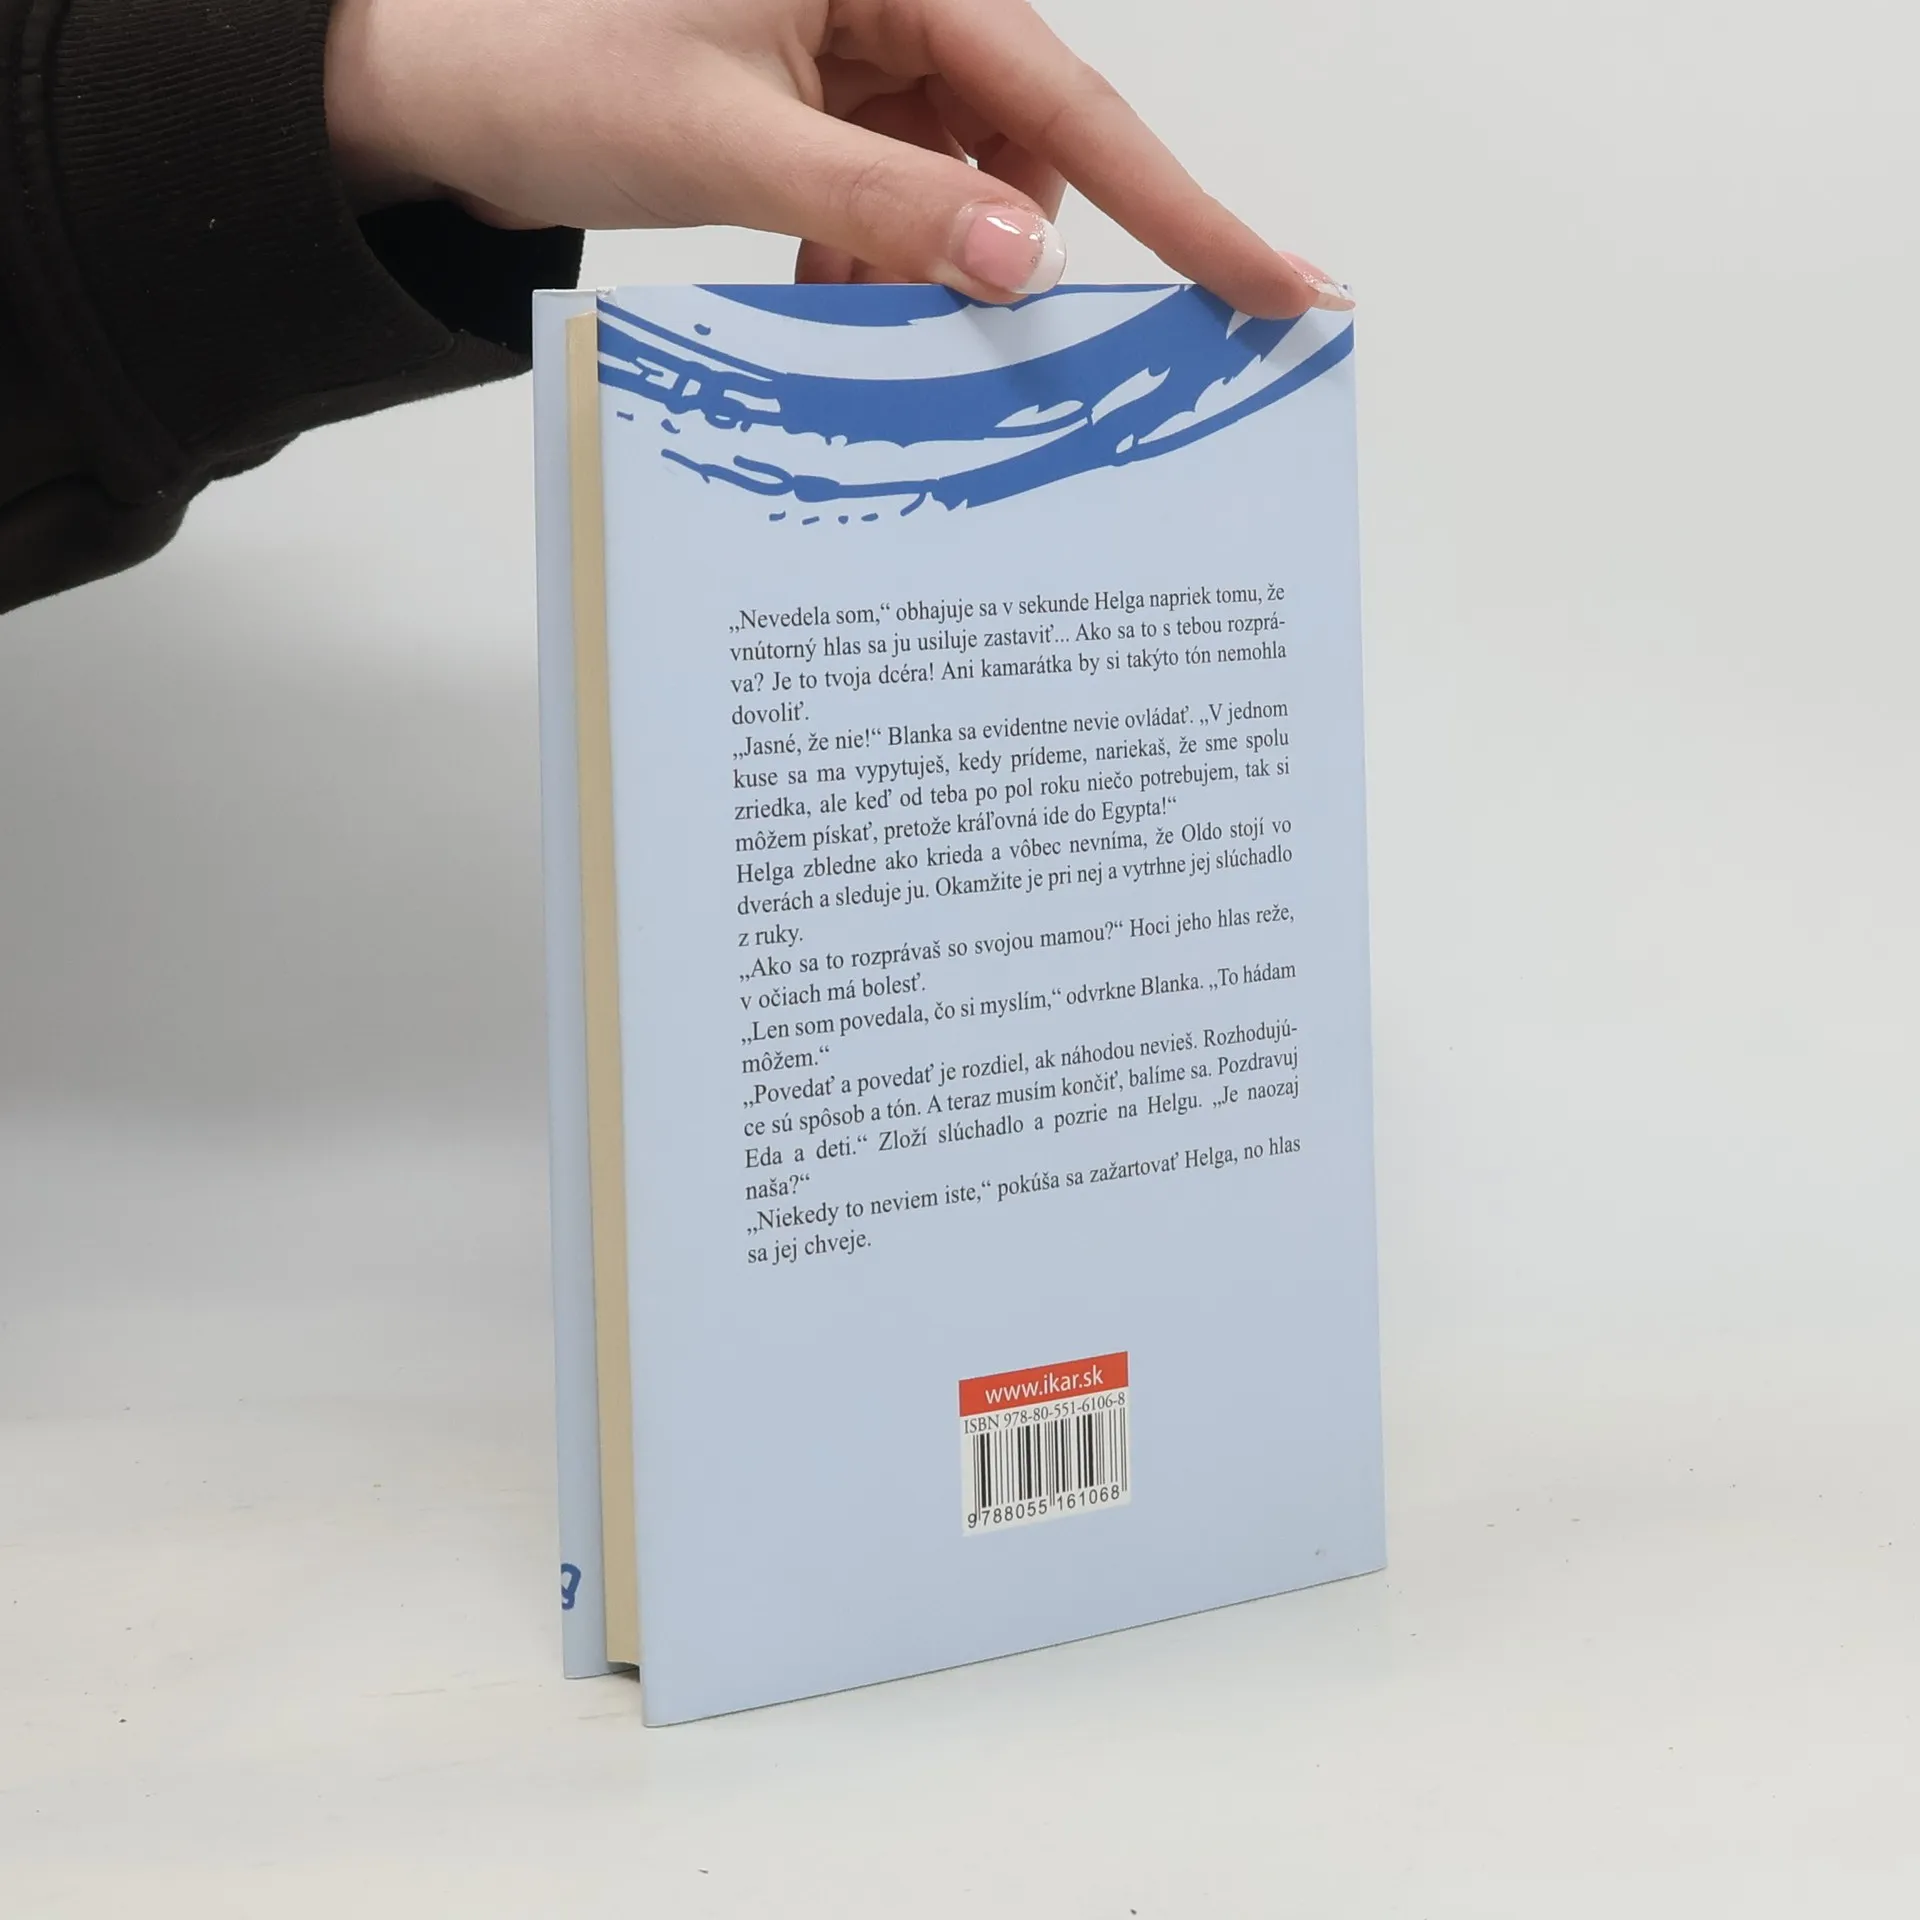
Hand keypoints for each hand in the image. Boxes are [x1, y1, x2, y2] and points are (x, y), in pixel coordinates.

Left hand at [324, 0, 1351, 318]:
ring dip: (926, 270)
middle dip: (1000, 256)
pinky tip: (826, 291)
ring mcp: (867, 53)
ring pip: (968, 187)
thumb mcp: (722, 139)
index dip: (1185, 208)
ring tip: (842, 308)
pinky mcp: (833, 101)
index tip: (1280, 285)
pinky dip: (881, 260)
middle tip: (966, 347)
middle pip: (1028, 151)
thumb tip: (1019, 263)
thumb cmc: (547, 66)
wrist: (436, 85)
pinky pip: (906, 197)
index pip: (1073, 103)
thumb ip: (880, 202)